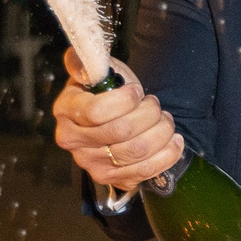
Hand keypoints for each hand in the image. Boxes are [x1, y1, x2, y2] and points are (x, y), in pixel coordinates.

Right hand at [52, 48, 183, 192]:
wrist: (112, 121)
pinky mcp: (111, 179)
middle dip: (149, 114)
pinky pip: (145, 171)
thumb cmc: (106, 93)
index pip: (97, 111)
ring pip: (137, 151)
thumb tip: (83, 65)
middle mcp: (72, 140)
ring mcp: (90, 163)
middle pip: (121, 132)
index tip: (137, 91)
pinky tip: (174, 141)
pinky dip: (167, 154)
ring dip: (161, 132)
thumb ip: (86, 61)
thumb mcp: (96, 72)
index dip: (126, 100)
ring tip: (166, 120)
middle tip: (155, 105)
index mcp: (66, 111)